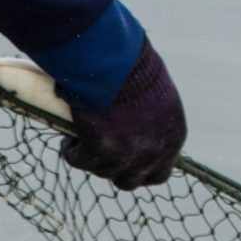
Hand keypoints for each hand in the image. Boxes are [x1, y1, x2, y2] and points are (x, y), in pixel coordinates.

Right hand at [61, 40, 184, 190]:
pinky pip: (79, 161)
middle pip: (131, 180)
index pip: (159, 173)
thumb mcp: (156, 95)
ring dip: (91, 159)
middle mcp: (153, 153)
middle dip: (115, 170)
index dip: (141, 169)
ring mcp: (126, 155)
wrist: (116, 60)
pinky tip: (67, 142)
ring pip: (102, 171)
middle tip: (101, 153)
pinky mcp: (99, 151)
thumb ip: (151, 119)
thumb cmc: (135, 65)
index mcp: (172, 138)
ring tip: (79, 141)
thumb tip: (136, 125)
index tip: (126, 160)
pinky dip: (72, 153)